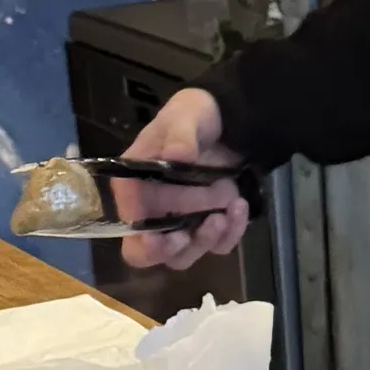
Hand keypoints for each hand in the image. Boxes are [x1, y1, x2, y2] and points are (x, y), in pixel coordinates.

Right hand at [114, 88, 248, 270]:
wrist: (227, 118)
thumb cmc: (193, 115)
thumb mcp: (185, 114)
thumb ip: (179, 135)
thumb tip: (176, 155)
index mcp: (135, 188)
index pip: (129, 227)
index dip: (141, 241)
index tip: (160, 238)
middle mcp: (152, 211)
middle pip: (151, 253)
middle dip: (171, 250)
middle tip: (191, 235)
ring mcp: (182, 221)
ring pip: (185, 254)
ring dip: (205, 240)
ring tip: (227, 210)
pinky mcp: (209, 224)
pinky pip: (218, 244)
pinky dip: (231, 232)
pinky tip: (240, 206)